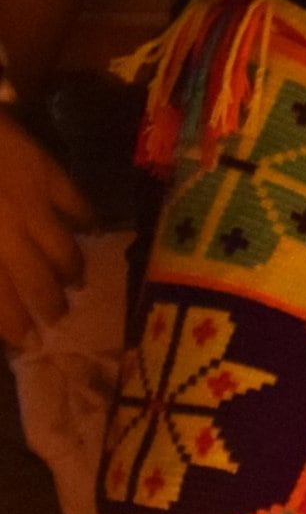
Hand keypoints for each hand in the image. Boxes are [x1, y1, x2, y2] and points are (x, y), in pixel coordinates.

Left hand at [0, 114, 94, 350]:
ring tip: (75, 283)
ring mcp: (30, 200)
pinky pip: (76, 203)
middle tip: (56, 320)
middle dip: (50, 307)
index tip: (26, 344)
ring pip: (64, 249)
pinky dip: (85, 221)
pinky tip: (88, 230)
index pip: (1, 299)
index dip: (14, 325)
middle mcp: (7, 232)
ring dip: (71, 271)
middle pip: (38, 280)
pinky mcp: (44, 169)